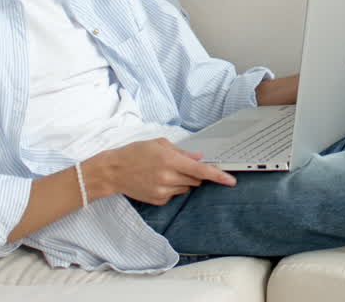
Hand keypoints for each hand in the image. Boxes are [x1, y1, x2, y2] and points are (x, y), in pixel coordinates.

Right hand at [98, 138, 235, 205]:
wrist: (113, 171)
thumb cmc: (135, 153)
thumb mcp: (159, 144)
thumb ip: (182, 152)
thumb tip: (199, 157)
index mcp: (170, 160)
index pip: (201, 170)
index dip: (218, 176)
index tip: (231, 181)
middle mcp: (168, 177)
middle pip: (196, 179)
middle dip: (196, 173)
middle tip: (181, 165)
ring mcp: (162, 191)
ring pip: (187, 188)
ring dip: (184, 180)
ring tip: (165, 171)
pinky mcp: (158, 200)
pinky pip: (175, 194)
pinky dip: (173, 187)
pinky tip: (158, 180)